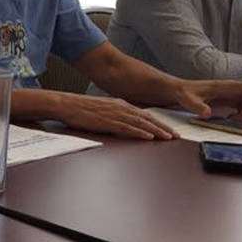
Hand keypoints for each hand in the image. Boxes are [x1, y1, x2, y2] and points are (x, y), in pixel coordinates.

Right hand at [53, 93, 175, 139]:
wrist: (65, 104)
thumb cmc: (80, 108)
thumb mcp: (101, 110)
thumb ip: (114, 116)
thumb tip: (123, 125)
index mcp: (120, 104)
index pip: (144, 114)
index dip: (158, 122)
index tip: (169, 130)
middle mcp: (120, 107)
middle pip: (147, 118)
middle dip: (163, 127)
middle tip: (176, 136)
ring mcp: (114, 114)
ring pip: (140, 123)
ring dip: (156, 130)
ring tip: (168, 137)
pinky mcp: (107, 121)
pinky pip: (127, 128)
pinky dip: (140, 132)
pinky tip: (149, 137)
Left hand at [175, 80, 241, 121]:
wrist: (180, 90)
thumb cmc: (185, 93)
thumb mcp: (189, 101)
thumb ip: (198, 107)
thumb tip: (207, 113)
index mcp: (223, 86)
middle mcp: (229, 88)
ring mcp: (230, 93)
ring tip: (238, 119)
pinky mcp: (228, 99)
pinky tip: (234, 118)